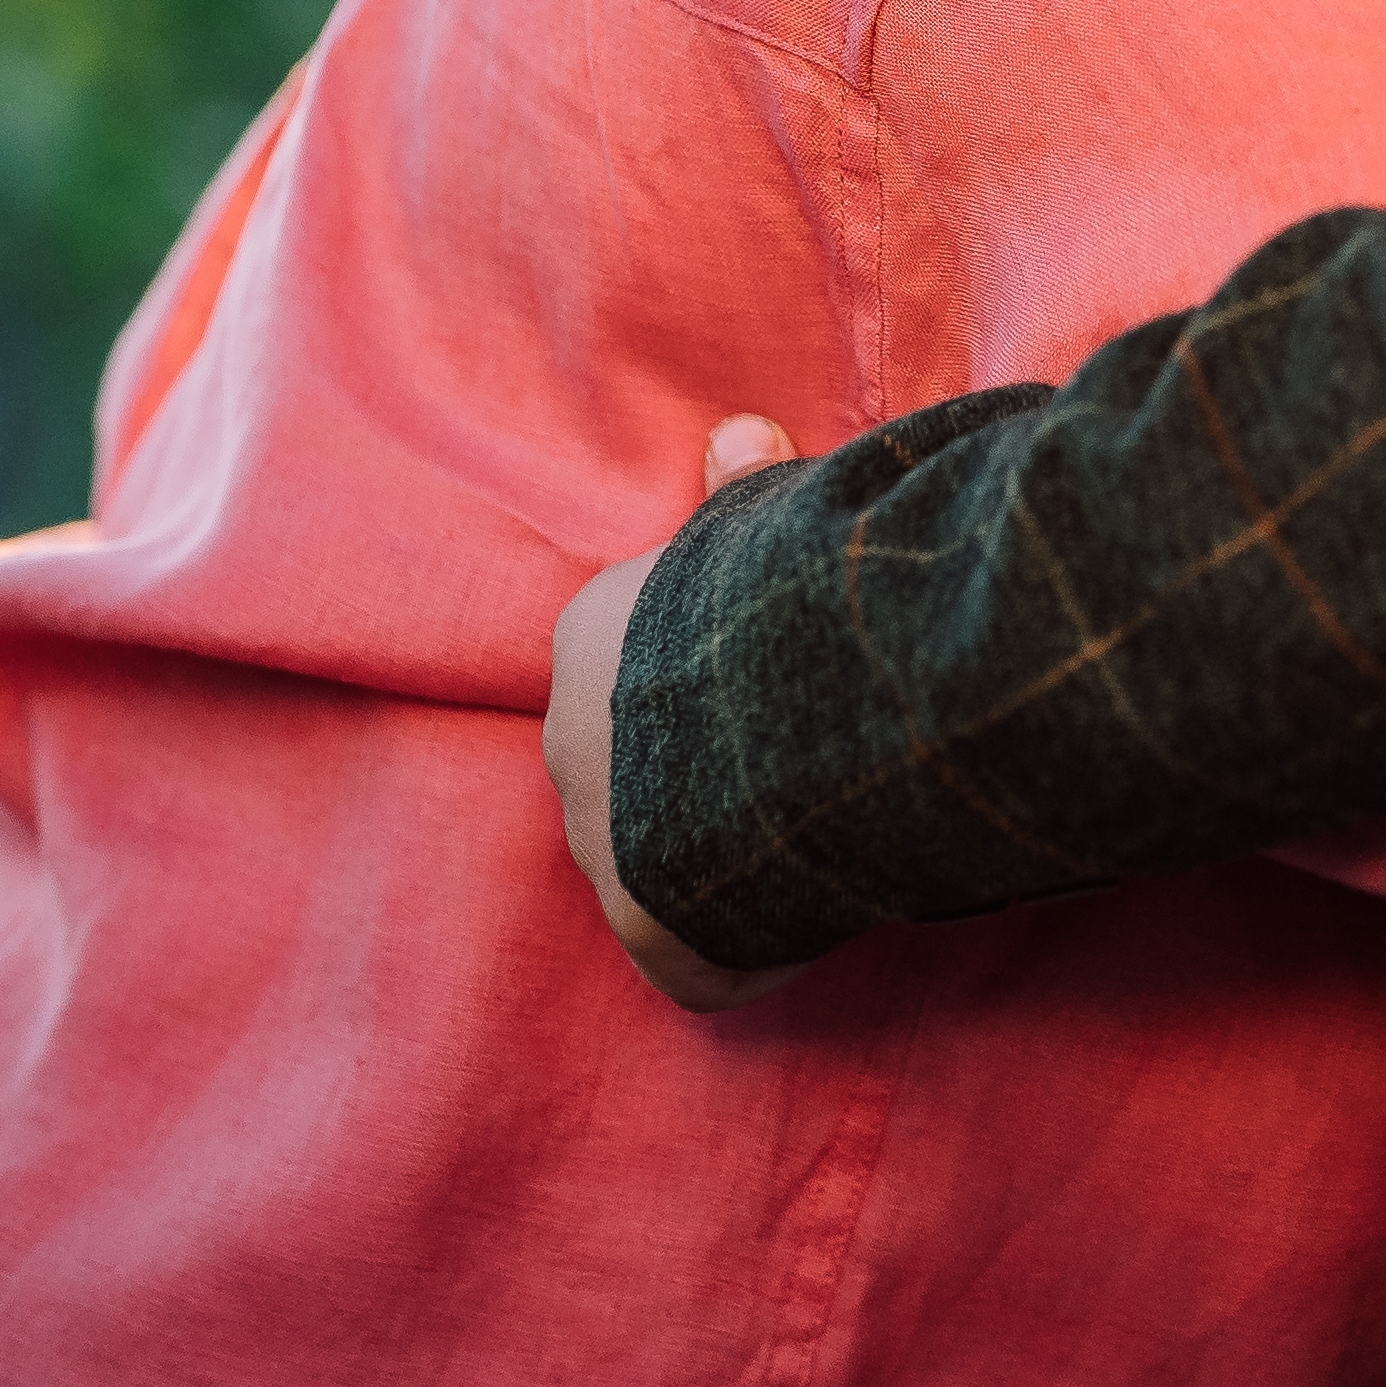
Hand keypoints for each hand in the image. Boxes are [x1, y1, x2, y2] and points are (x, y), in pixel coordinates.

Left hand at [542, 415, 806, 1015]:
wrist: (779, 715)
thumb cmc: (780, 600)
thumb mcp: (764, 522)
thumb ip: (744, 485)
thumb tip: (738, 428)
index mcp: (590, 640)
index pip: (629, 668)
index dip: (703, 685)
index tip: (774, 689)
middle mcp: (571, 744)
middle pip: (630, 769)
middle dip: (695, 778)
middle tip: (800, 773)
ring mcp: (596, 848)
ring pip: (656, 864)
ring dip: (722, 864)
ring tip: (814, 847)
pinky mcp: (644, 935)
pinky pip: (699, 958)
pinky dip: (752, 950)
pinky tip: (814, 923)